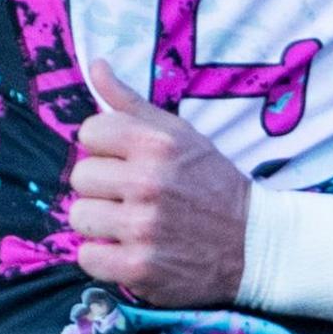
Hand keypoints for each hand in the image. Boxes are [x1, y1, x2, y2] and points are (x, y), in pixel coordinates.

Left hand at [64, 54, 250, 304]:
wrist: (253, 244)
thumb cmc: (210, 183)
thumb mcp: (180, 134)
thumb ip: (132, 102)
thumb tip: (96, 64)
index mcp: (157, 144)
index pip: (89, 133)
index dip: (105, 149)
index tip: (126, 161)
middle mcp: (148, 182)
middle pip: (80, 176)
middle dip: (102, 187)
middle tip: (131, 196)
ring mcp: (142, 228)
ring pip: (79, 217)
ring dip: (100, 223)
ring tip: (129, 224)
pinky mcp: (138, 268)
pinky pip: (87, 256)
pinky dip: (104, 257)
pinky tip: (130, 250)